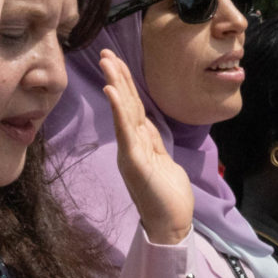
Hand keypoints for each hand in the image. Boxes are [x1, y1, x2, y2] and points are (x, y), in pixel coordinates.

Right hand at [98, 49, 192, 244]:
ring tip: (108, 63)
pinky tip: (112, 91)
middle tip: (105, 53)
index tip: (116, 62)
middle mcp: (131, 145)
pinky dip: (118, 110)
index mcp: (139, 143)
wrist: (171, 224)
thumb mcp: (163, 161)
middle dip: (117, 77)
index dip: (124, 84)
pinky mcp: (134, 162)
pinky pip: (125, 132)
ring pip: (123, 113)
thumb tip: (146, 125)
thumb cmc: (168, 196)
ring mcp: (130, 152)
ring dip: (116, 85)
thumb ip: (153, 142)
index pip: (132, 108)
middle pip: (124, 105)